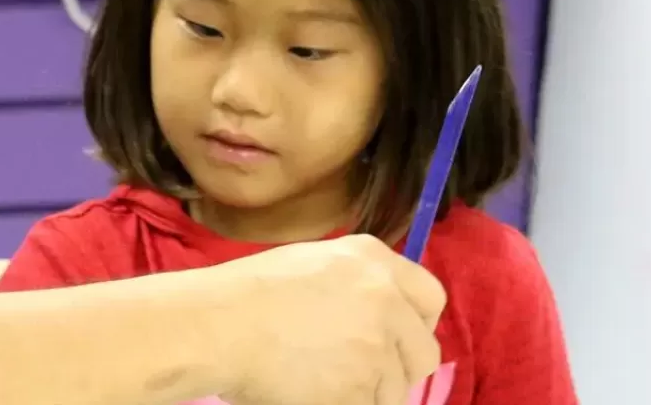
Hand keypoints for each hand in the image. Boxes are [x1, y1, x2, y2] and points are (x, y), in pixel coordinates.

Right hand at [203, 235, 444, 404]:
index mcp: (374, 260)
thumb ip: (356, 283)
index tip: (399, 342)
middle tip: (363, 374)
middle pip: (424, 352)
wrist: (219, 325)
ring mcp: (377, 346)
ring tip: (325, 382)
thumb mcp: (313, 264)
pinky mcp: (361, 387)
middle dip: (399, 368)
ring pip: (396, 389)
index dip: (417, 326)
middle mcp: (386, 299)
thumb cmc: (247, 292)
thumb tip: (378, 316)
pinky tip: (314, 393)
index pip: (431, 298)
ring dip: (368, 392)